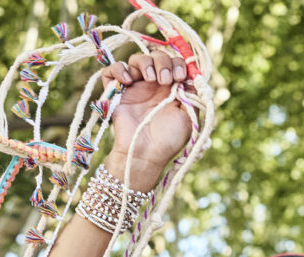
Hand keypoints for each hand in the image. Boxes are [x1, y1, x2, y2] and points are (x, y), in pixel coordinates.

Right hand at [103, 48, 194, 181]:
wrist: (146, 153)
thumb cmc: (168, 139)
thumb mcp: (188, 114)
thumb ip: (191, 92)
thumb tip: (192, 73)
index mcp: (170, 87)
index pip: (174, 62)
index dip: (178, 63)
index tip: (181, 76)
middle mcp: (152, 84)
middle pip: (157, 56)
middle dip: (164, 62)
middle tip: (165, 80)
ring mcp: (134, 87)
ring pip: (136, 59)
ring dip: (145, 62)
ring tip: (151, 79)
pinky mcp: (115, 93)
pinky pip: (111, 71)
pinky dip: (118, 69)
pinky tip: (128, 81)